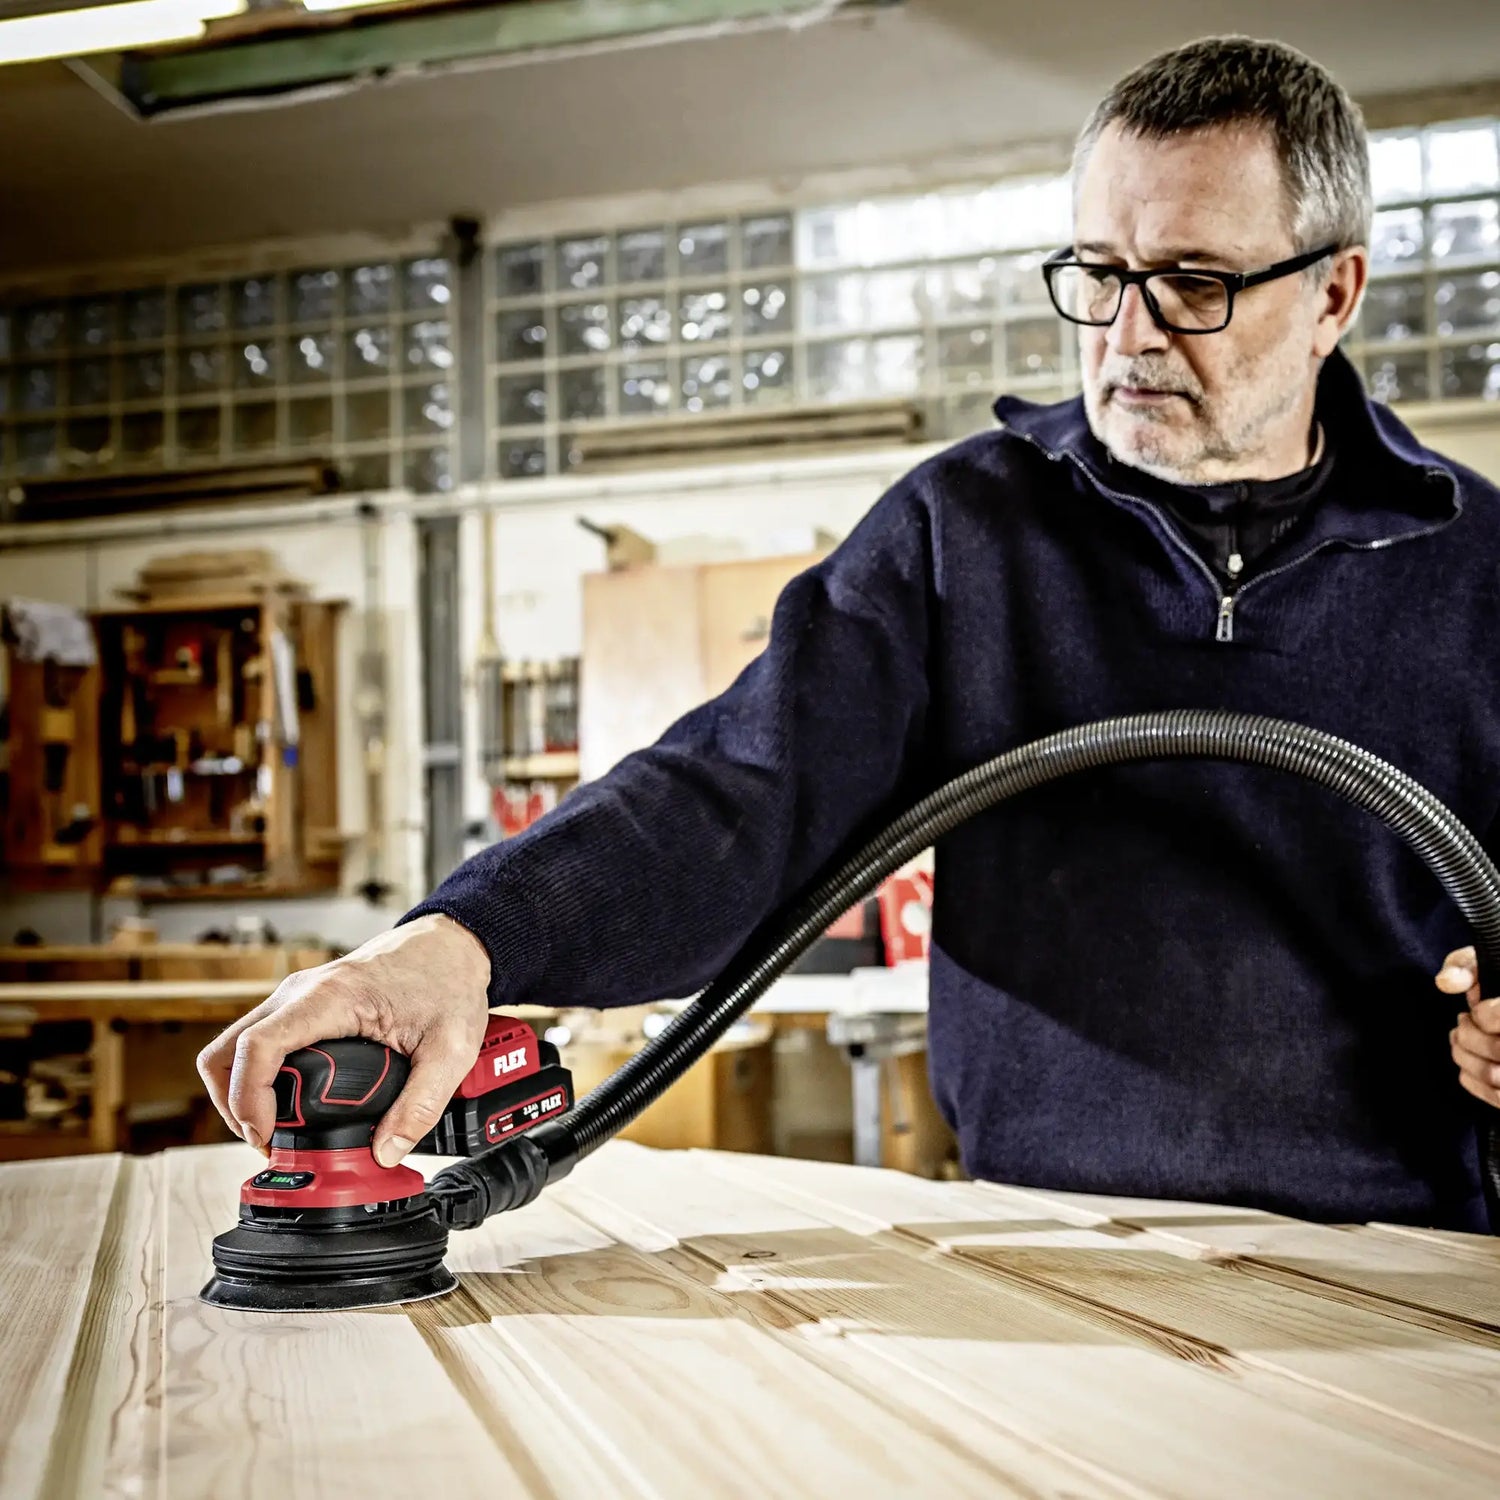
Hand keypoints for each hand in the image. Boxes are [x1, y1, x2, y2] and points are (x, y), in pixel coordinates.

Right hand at [197, 914, 491, 1165]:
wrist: (451, 944)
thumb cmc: (448, 980)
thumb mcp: (451, 1048)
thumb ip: (423, 1103)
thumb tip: (387, 1151)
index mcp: (330, 998)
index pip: (258, 1046)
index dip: (247, 1099)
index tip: (265, 1137)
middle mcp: (300, 993)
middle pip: (227, 1051)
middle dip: (234, 1105)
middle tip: (267, 1143)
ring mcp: (297, 997)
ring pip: (235, 1047)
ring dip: (241, 1092)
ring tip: (272, 1131)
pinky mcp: (302, 1005)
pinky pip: (259, 1043)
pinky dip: (257, 1077)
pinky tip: (286, 1104)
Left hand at [1436, 945, 1499, 1109]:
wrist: (1498, 1008)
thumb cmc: (1495, 983)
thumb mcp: (1481, 965)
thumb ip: (1464, 966)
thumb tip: (1446, 983)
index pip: (1498, 1017)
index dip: (1482, 1015)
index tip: (1475, 1010)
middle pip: (1496, 1049)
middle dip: (1467, 1035)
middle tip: (1462, 1023)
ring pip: (1492, 1076)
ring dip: (1464, 1057)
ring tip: (1460, 1040)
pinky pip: (1495, 1098)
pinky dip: (1470, 1079)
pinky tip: (1466, 1061)